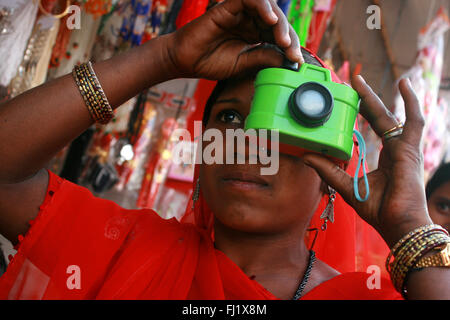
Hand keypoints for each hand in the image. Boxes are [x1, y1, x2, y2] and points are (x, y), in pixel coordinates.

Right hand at [165, 0, 302, 79]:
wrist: (185, 61)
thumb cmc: (211, 62)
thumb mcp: (244, 64)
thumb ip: (264, 59)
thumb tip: (288, 60)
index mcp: (255, 35)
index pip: (278, 36)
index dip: (290, 47)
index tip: (297, 62)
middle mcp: (250, 22)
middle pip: (277, 22)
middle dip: (288, 37)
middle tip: (292, 53)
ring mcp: (241, 13)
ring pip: (268, 9)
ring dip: (279, 24)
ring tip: (283, 41)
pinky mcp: (229, 7)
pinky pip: (250, 0)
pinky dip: (262, 7)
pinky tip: (269, 20)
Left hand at [303, 76, 432, 247]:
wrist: (398, 225)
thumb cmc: (379, 210)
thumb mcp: (346, 186)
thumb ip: (328, 171)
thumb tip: (306, 156)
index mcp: (385, 157)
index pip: (373, 127)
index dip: (362, 112)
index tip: (349, 101)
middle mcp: (396, 149)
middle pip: (379, 117)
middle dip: (366, 99)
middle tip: (351, 82)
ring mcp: (404, 148)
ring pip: (390, 115)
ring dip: (376, 97)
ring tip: (360, 81)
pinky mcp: (410, 150)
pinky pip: (413, 120)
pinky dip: (410, 101)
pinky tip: (404, 84)